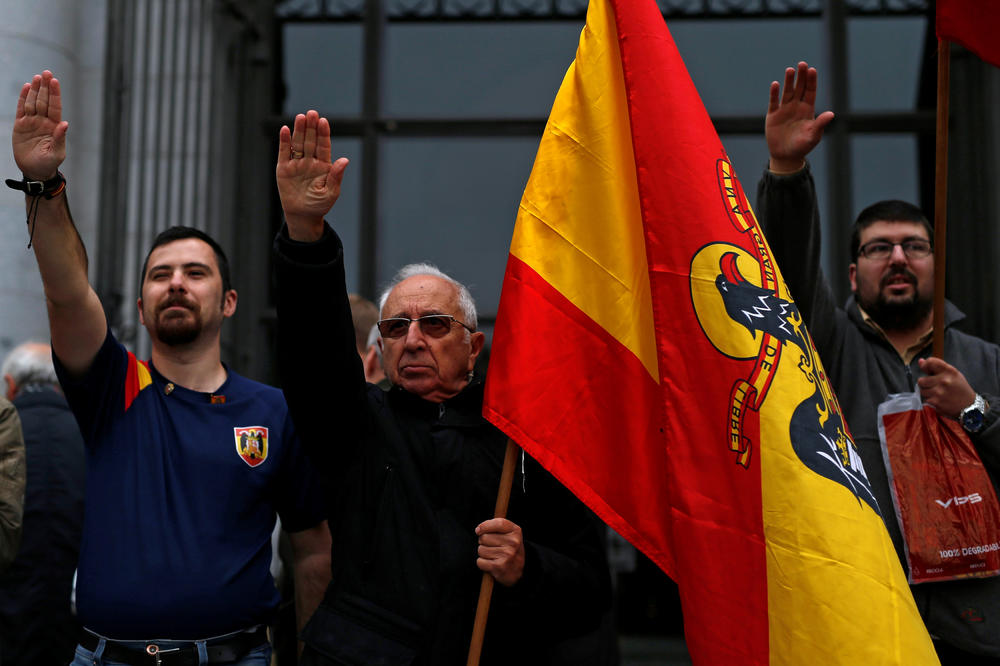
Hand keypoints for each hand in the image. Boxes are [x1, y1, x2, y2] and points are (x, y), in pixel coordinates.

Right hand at [12, 71, 67, 180]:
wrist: (34, 170)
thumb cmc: (49, 163)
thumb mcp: (56, 153)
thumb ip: (60, 138)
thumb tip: (65, 123)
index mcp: (54, 126)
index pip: (55, 107)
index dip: (55, 94)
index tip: (55, 81)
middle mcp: (44, 121)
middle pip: (44, 101)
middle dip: (46, 87)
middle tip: (46, 73)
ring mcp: (32, 122)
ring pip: (33, 102)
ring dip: (35, 90)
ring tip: (37, 77)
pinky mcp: (21, 125)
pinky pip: (21, 109)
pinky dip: (23, 98)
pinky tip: (26, 87)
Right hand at [276, 110, 348, 241]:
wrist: (302, 216)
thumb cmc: (319, 205)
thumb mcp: (331, 192)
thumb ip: (336, 176)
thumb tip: (344, 160)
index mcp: (324, 165)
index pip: (324, 146)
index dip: (323, 134)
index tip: (323, 121)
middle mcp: (310, 161)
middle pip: (310, 141)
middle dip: (311, 127)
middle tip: (312, 113)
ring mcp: (297, 164)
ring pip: (298, 143)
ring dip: (299, 130)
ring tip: (301, 117)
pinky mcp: (284, 168)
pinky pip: (284, 153)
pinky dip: (284, 141)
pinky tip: (285, 130)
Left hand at [475, 518, 524, 586]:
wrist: (517, 571)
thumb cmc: (509, 548)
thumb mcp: (509, 533)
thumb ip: (495, 526)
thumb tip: (478, 530)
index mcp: (515, 531)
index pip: (497, 523)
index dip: (484, 526)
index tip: (479, 530)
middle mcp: (513, 543)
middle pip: (484, 537)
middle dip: (483, 542)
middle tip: (492, 547)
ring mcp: (507, 555)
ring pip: (480, 550)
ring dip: (483, 553)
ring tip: (493, 556)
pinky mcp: (499, 567)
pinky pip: (480, 561)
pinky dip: (482, 563)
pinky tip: (491, 564)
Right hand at [765, 61, 833, 173]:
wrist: (786, 156)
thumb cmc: (802, 146)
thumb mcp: (813, 136)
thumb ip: (820, 124)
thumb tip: (831, 114)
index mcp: (808, 109)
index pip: (810, 91)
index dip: (811, 81)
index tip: (812, 70)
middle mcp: (796, 106)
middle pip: (799, 88)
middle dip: (801, 76)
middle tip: (802, 64)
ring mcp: (784, 110)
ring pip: (787, 92)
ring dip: (789, 81)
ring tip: (790, 70)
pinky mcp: (773, 116)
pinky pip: (774, 102)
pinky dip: (774, 93)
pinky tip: (776, 84)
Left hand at [917, 357, 976, 419]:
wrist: (969, 406)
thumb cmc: (960, 389)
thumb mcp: (953, 375)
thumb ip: (936, 367)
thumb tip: (920, 361)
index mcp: (949, 371)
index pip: (930, 362)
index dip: (925, 365)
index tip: (926, 369)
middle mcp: (944, 380)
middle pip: (921, 380)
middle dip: (925, 384)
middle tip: (934, 386)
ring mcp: (939, 392)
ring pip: (922, 391)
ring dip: (927, 393)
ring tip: (938, 394)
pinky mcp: (936, 402)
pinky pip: (925, 399)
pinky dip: (930, 400)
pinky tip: (939, 400)